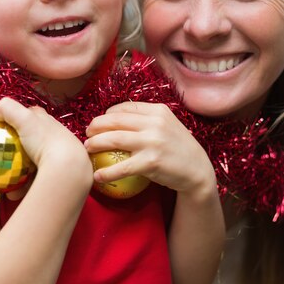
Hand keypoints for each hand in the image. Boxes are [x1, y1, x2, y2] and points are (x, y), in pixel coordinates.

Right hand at [0, 98, 91, 178]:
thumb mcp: (25, 119)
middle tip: (3, 156)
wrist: (69, 170)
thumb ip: (8, 109)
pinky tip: (15, 193)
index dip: (18, 116)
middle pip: (31, 139)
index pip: (32, 114)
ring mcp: (56, 156)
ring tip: (6, 181)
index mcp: (47, 122)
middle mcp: (54, 137)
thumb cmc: (47, 141)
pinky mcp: (56, 174)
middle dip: (16, 148)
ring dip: (17, 172)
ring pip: (32, 163)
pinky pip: (35, 180)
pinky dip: (24, 186)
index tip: (3, 125)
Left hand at [85, 102, 214, 194]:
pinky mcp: (150, 162)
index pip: (124, 107)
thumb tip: (116, 118)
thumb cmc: (178, 149)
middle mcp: (155, 123)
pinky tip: (97, 176)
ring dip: (95, 144)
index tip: (100, 123)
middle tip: (87, 135)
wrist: (197, 171)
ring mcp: (153, 142)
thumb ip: (147, 120)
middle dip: (95, 126)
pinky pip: (121, 167)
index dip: (107, 115)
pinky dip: (106, 172)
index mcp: (158, 111)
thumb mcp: (167, 126)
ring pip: (113, 138)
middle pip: (114, 120)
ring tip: (87, 149)